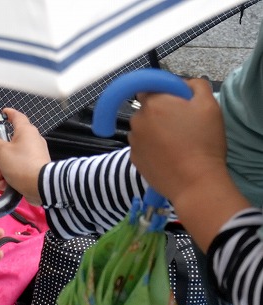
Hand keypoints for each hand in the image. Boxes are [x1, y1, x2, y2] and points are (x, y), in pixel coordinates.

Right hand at [0, 108, 49, 203]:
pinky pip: (18, 168)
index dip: (8, 114)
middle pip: (9, 142)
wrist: (40, 186)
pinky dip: (10, 176)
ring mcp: (34, 155)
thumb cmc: (23, 166)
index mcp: (25, 131)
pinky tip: (5, 184)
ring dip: (2, 168)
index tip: (3, 113)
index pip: (16, 116)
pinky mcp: (34, 168)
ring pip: (12, 158)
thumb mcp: (1, 152)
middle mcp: (32, 141)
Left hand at [129, 78, 250, 250]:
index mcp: (153, 103)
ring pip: (144, 129)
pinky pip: (142, 146)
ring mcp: (133, 141)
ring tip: (178, 143)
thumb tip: (183, 84)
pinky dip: (153, 148)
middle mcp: (137, 120)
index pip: (149, 88)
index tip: (178, 102)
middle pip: (147, 109)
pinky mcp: (134, 159)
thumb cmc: (203, 141)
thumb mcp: (209, 104)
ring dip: (156, 131)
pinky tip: (169, 155)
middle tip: (183, 124)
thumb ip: (195, 85)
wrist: (194, 182)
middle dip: (161, 113)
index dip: (165, 93)